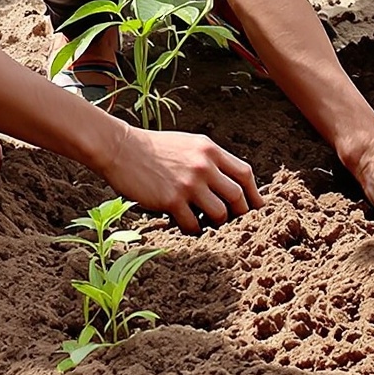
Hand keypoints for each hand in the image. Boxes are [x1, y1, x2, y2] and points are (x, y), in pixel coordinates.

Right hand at [104, 125, 261, 231]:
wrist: (120, 148)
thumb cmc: (154, 148)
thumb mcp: (188, 144)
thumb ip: (209, 160)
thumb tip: (229, 183)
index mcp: (210, 150)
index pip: (245, 174)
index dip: (253, 194)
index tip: (253, 207)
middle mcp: (203, 165)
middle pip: (237, 197)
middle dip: (238, 213)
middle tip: (230, 221)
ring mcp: (188, 183)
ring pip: (220, 214)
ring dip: (216, 223)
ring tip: (206, 223)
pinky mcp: (171, 200)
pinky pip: (194, 225)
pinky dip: (194, 230)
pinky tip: (187, 226)